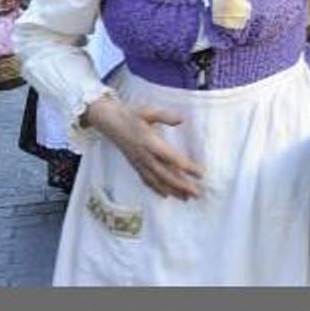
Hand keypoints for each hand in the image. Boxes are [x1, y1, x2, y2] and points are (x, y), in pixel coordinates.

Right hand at [84, 97, 203, 199]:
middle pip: (165, 174)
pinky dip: (157, 189)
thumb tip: (182, 119)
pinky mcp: (135, 165)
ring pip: (156, 181)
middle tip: (197, 193)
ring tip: (186, 198)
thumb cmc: (130, 114)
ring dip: (172, 190)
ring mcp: (139, 162)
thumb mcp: (148, 111)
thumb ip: (165, 116)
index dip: (186, 167)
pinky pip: (146, 180)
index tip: (200, 173)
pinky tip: (166, 195)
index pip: (172, 158)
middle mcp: (144, 156)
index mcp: (150, 142)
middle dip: (181, 185)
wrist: (109, 121)